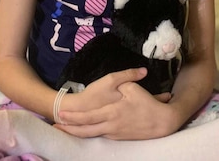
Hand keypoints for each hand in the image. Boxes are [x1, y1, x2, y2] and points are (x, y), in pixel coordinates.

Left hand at [56, 74, 178, 139]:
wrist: (163, 123)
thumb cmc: (148, 105)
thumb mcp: (133, 89)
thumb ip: (122, 82)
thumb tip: (117, 82)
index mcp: (112, 113)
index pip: (87, 117)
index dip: (73, 117)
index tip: (61, 115)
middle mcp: (111, 125)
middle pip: (85, 130)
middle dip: (69, 129)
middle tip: (56, 126)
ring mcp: (116, 133)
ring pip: (93, 134)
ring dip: (79, 132)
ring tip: (67, 130)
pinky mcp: (121, 137)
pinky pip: (103, 135)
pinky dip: (92, 133)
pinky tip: (88, 131)